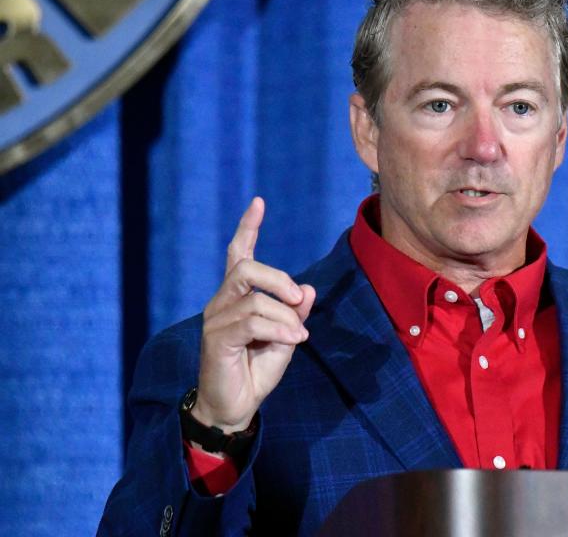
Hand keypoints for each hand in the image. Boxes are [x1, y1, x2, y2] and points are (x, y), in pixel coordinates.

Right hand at [192, 197, 315, 432]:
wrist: (235, 407)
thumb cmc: (257, 370)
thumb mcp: (285, 337)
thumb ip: (294, 312)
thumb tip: (308, 289)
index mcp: (237, 297)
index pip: (238, 254)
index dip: (247, 227)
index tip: (258, 202)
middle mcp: (222, 303)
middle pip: (246, 268)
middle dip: (279, 278)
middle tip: (298, 298)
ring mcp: (215, 320)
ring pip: (254, 298)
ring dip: (284, 314)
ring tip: (298, 334)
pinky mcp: (217, 340)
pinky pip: (252, 322)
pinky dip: (279, 328)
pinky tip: (293, 339)